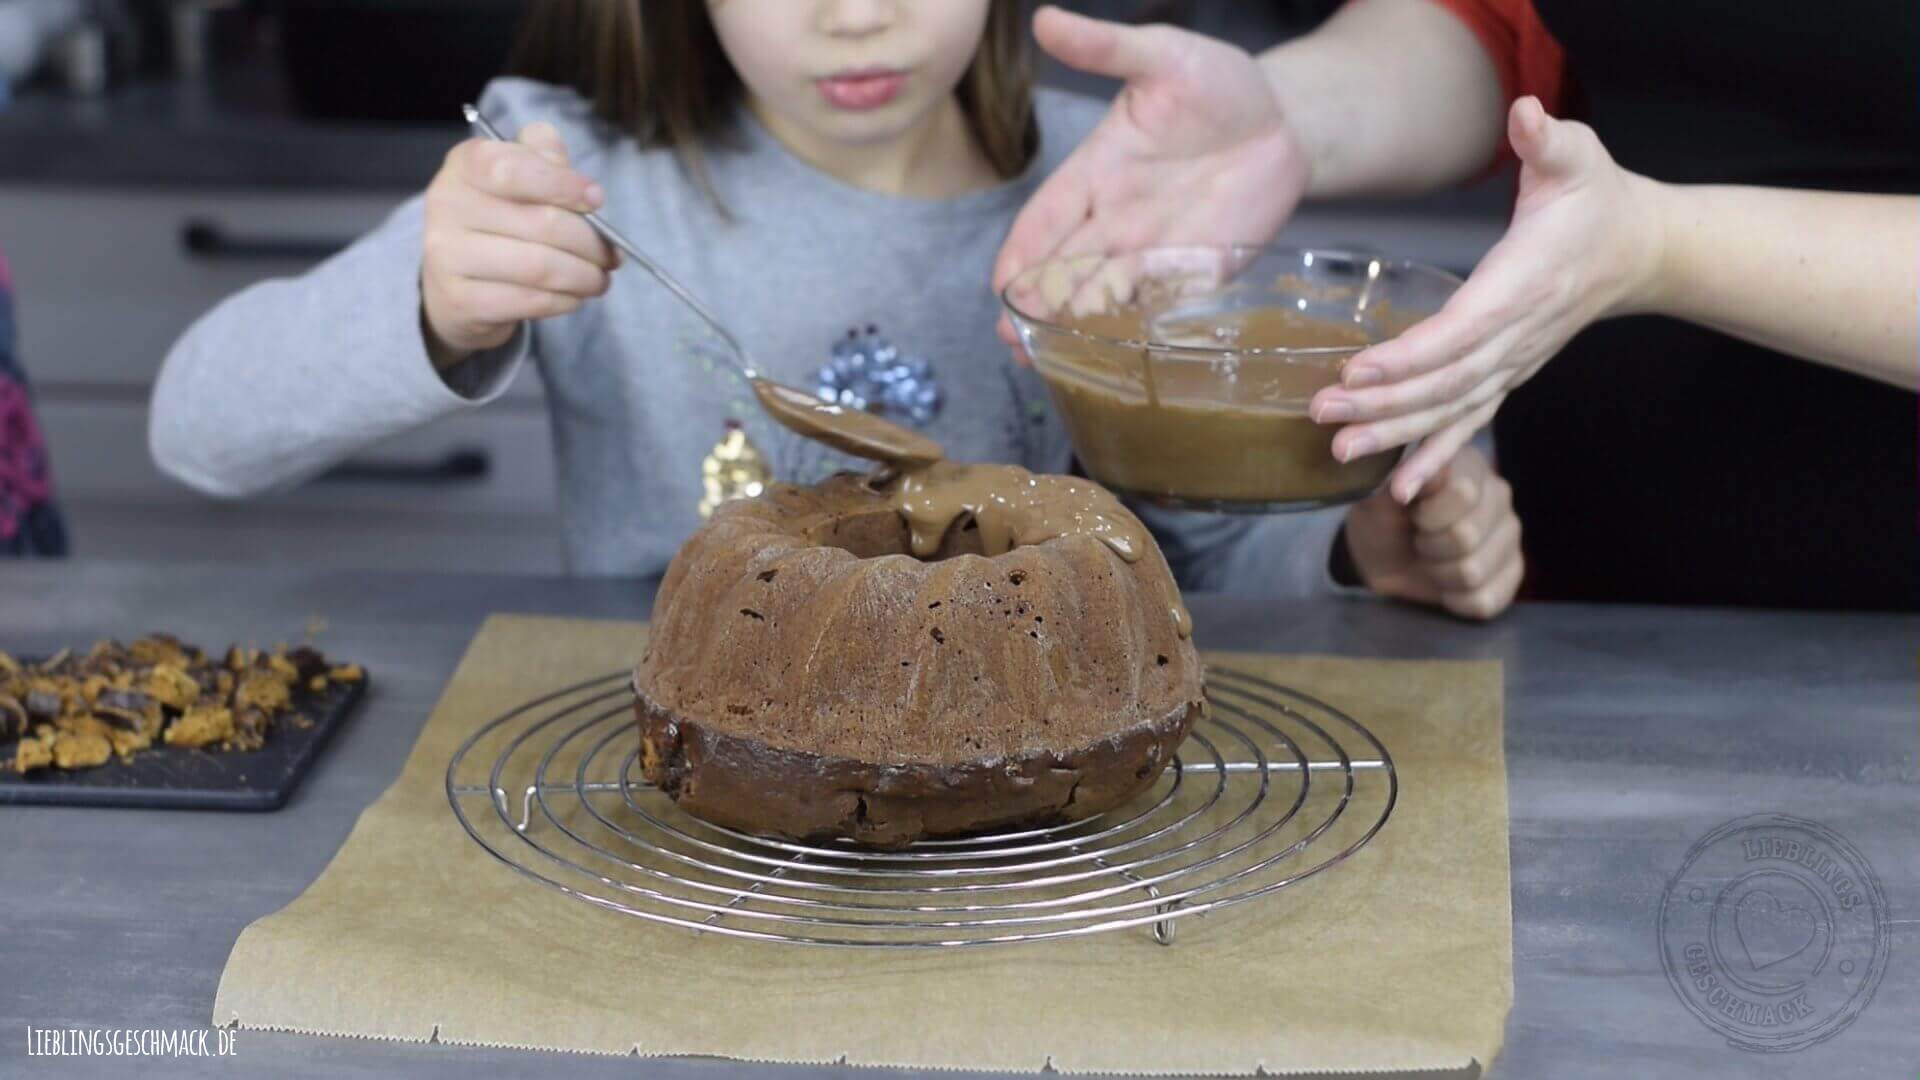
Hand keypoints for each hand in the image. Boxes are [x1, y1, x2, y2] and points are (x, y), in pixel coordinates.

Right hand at [420, 121, 618, 364]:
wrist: (453, 279)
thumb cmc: (498, 218)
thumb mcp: (518, 174)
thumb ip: (547, 160)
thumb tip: (585, 187)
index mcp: (464, 164)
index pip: (513, 169)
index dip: (563, 184)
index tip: (597, 200)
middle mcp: (447, 206)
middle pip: (542, 223)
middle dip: (590, 242)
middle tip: (611, 254)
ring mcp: (448, 256)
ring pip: (540, 267)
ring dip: (584, 276)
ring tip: (599, 278)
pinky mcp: (461, 300)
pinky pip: (531, 301)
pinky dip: (565, 300)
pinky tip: (574, 296)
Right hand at [991, 6, 1307, 347]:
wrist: (1285, 119)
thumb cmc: (1217, 85)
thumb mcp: (1161, 56)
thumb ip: (1106, 48)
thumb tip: (1045, 19)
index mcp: (1096, 172)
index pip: (1046, 219)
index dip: (1022, 253)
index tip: (1000, 286)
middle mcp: (1116, 220)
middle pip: (1065, 269)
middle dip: (1037, 305)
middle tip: (1012, 338)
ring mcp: (1155, 251)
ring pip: (1104, 295)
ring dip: (1077, 324)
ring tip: (1049, 354)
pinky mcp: (1197, 273)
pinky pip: (1156, 305)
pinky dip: (1132, 329)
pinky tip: (1110, 355)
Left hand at [1310, 97, 1664, 502]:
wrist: (1638, 249)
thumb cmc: (1596, 199)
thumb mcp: (1577, 156)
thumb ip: (1549, 140)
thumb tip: (1529, 115)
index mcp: (1524, 285)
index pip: (1462, 329)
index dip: (1411, 354)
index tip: (1358, 368)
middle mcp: (1517, 336)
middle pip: (1445, 381)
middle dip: (1382, 401)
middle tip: (1322, 412)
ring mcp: (1514, 363)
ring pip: (1449, 409)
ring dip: (1393, 432)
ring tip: (1339, 449)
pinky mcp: (1508, 375)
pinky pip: (1467, 422)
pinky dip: (1433, 456)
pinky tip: (1399, 488)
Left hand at [1341, 446, 1521, 619]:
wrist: (1382, 557)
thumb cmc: (1381, 519)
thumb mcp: (1377, 498)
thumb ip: (1398, 479)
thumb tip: (1423, 472)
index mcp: (1468, 467)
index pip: (1463, 494)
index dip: (1427, 516)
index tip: (1411, 515)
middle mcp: (1498, 495)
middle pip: (1467, 537)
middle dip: (1428, 546)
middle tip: (1418, 539)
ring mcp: (1509, 534)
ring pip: (1474, 571)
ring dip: (1438, 573)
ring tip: (1430, 558)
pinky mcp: (1512, 572)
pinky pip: (1484, 600)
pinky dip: (1453, 599)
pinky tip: (1445, 582)